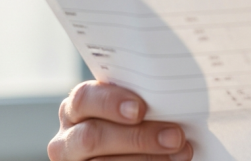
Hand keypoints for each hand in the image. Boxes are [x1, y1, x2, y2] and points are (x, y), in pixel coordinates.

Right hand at [48, 81, 192, 160]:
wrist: (131, 147)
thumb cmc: (138, 121)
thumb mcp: (132, 108)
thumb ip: (141, 100)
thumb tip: (172, 95)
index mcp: (78, 108)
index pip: (84, 98)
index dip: (110, 102)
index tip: (141, 109)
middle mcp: (68, 137)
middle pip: (93, 136)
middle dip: (138, 137)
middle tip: (175, 136)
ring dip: (148, 158)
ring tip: (182, 153)